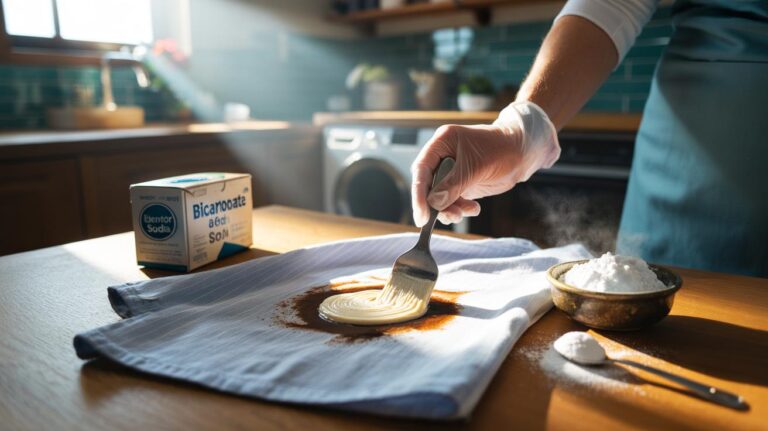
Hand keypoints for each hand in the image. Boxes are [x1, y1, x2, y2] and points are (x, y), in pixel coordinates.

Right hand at [410, 102, 559, 225]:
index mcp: (442, 143)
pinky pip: (452, 201)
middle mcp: (443, 156)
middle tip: (447, 217)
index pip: (421, 169)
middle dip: (436, 204)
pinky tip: (473, 208)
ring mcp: (451, 171)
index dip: (419, 194)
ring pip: (439, 197)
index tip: (422, 216)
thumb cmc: (502, 150)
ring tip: (464, 213)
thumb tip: (433, 203)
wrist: (524, 152)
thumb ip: (453, 185)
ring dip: (449, 209)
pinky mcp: (461, 183)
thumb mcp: (476, 167)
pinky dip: (460, 209)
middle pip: (427, 185)